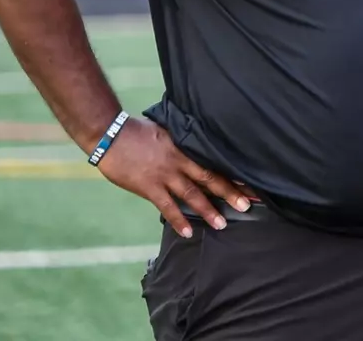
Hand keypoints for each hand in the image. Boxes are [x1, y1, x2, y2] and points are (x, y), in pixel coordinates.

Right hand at [95, 116, 250, 238]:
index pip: (215, 162)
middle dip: (230, 192)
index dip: (233, 173)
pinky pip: (167, 207)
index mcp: (186, 147)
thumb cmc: (139, 130)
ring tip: (222, 224)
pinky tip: (188, 232)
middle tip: (248, 205)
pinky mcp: (149, 187)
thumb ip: (183, 141)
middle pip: (210, 178)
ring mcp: (165, 175)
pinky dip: (178, 220)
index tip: (251, 182)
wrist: (111, 134)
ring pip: (192, 194)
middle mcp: (180, 162)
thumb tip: (198, 144)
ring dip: (208, 210)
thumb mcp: (168, 130)